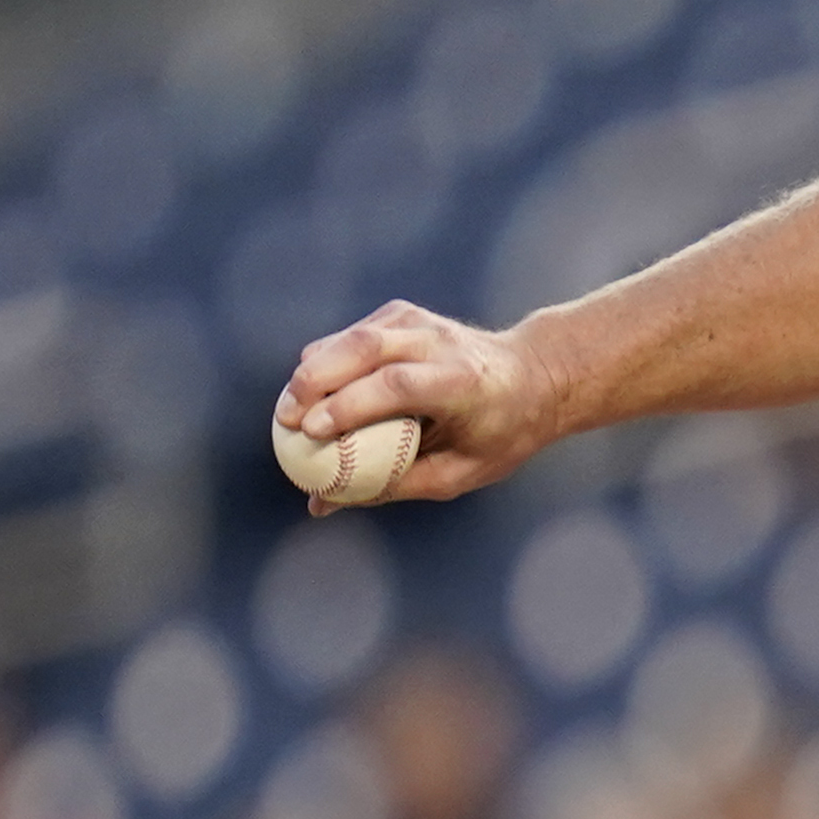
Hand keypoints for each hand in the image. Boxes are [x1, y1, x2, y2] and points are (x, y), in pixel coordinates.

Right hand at [282, 301, 565, 508]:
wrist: (534, 375)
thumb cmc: (497, 434)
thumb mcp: (458, 473)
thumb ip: (391, 486)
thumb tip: (321, 504)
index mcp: (462, 382)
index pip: (396, 385)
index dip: (350, 405)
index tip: (314, 432)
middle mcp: (440, 343)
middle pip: (366, 349)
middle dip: (316, 382)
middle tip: (284, 421)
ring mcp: (420, 322)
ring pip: (353, 337)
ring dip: (313, 370)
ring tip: (288, 410)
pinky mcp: (402, 314)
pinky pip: (352, 335)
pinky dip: (325, 360)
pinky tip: (311, 390)